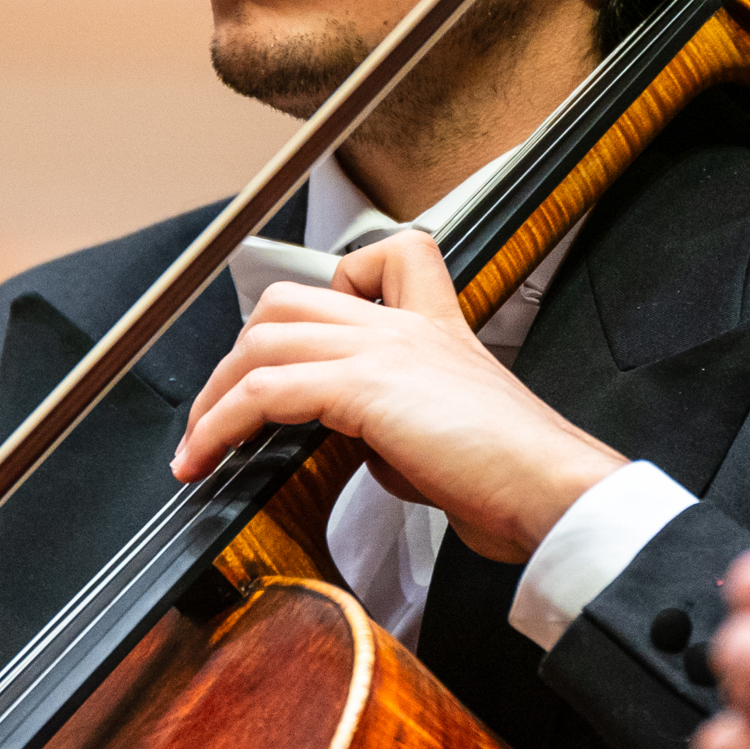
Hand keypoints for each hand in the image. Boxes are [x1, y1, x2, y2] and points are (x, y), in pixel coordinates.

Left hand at [170, 228, 624, 560]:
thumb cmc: (513, 477)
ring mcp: (383, 349)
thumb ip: (391, 423)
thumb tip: (356, 443)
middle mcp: (403, 325)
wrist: (552, 489)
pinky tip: (208, 459)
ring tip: (197, 446)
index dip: (323, 295)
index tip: (299, 353)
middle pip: (286, 303)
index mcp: (432, 324)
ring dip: (214, 396)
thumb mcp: (443, 434)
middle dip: (238, 359)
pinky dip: (220, 425)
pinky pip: (265, 392)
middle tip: (220, 414)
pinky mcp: (366, 388)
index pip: (375, 259)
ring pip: (263, 340)